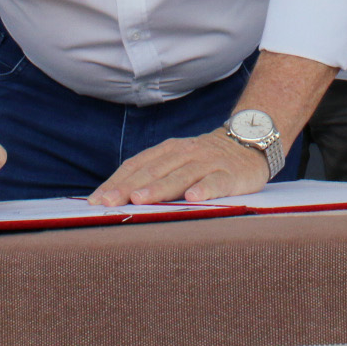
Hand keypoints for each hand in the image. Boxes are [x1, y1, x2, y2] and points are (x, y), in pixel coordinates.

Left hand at [88, 129, 270, 205]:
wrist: (250, 142)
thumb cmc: (205, 160)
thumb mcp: (177, 161)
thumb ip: (153, 175)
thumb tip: (117, 196)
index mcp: (167, 150)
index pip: (136, 165)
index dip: (116, 182)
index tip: (96, 200)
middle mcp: (184, 153)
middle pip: (153, 171)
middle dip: (128, 188)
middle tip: (108, 203)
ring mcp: (207, 163)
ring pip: (180, 176)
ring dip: (159, 188)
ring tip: (140, 201)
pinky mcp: (230, 174)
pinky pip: (215, 182)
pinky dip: (204, 190)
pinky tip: (193, 199)